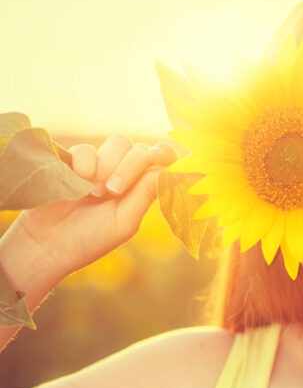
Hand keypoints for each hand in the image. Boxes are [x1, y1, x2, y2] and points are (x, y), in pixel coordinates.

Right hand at [8, 134, 177, 277]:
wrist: (45, 245)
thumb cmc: (89, 238)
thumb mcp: (124, 221)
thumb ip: (146, 194)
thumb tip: (171, 171)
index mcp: (141, 187)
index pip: (163, 160)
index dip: (165, 155)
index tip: (158, 159)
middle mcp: (124, 172)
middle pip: (142, 149)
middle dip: (129, 168)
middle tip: (112, 192)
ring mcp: (99, 164)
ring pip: (120, 142)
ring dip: (108, 165)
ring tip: (95, 192)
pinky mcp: (73, 160)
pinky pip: (86, 149)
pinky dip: (85, 163)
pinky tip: (78, 182)